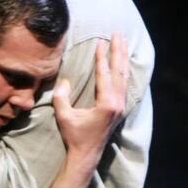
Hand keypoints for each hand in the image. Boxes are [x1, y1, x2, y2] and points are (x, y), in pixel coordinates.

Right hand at [52, 33, 128, 166]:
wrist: (87, 154)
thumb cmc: (75, 135)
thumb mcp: (64, 116)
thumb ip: (62, 98)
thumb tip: (64, 81)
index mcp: (107, 103)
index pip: (104, 74)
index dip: (101, 58)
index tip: (100, 42)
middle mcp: (117, 102)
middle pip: (119, 71)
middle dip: (118, 51)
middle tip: (118, 33)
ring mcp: (121, 105)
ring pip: (124, 76)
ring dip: (122, 57)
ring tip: (122, 41)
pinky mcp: (120, 107)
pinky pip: (125, 83)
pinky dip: (124, 70)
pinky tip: (123, 61)